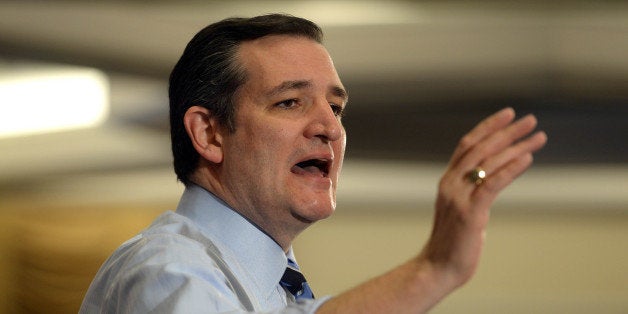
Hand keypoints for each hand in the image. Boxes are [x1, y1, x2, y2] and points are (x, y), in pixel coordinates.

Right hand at [420, 107, 546, 287]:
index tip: (507, 114)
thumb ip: (472, 193)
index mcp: (447, 181)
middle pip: (480, 148)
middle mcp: (450, 183)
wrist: (438, 267)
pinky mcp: (470, 213)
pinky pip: (492, 184)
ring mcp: (458, 197)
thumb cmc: (453, 242)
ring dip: (516, 147)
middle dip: (506, 131)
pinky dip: (510, 169)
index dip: (487, 127)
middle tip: (530, 120)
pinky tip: (527, 158)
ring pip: (488, 163)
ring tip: (538, 137)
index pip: (467, 145)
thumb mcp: (463, 209)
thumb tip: (490, 183)